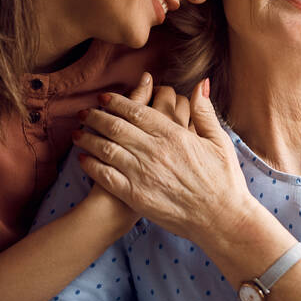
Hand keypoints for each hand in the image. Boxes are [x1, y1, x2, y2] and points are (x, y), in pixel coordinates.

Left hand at [76, 78, 253, 244]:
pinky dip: (92, 166)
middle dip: (95, 117)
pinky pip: (107, 177)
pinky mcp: (137, 196)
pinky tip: (83, 160)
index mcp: (173, 134)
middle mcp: (155, 151)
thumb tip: (201, 82)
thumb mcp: (219, 140)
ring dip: (88, 138)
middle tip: (83, 112)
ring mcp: (144, 174)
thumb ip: (204, 110)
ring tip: (77, 133)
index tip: (103, 97)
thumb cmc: (224, 179)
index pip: (136, 111)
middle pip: (116, 127)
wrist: (221, 218)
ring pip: (106, 149)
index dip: (116, 102)